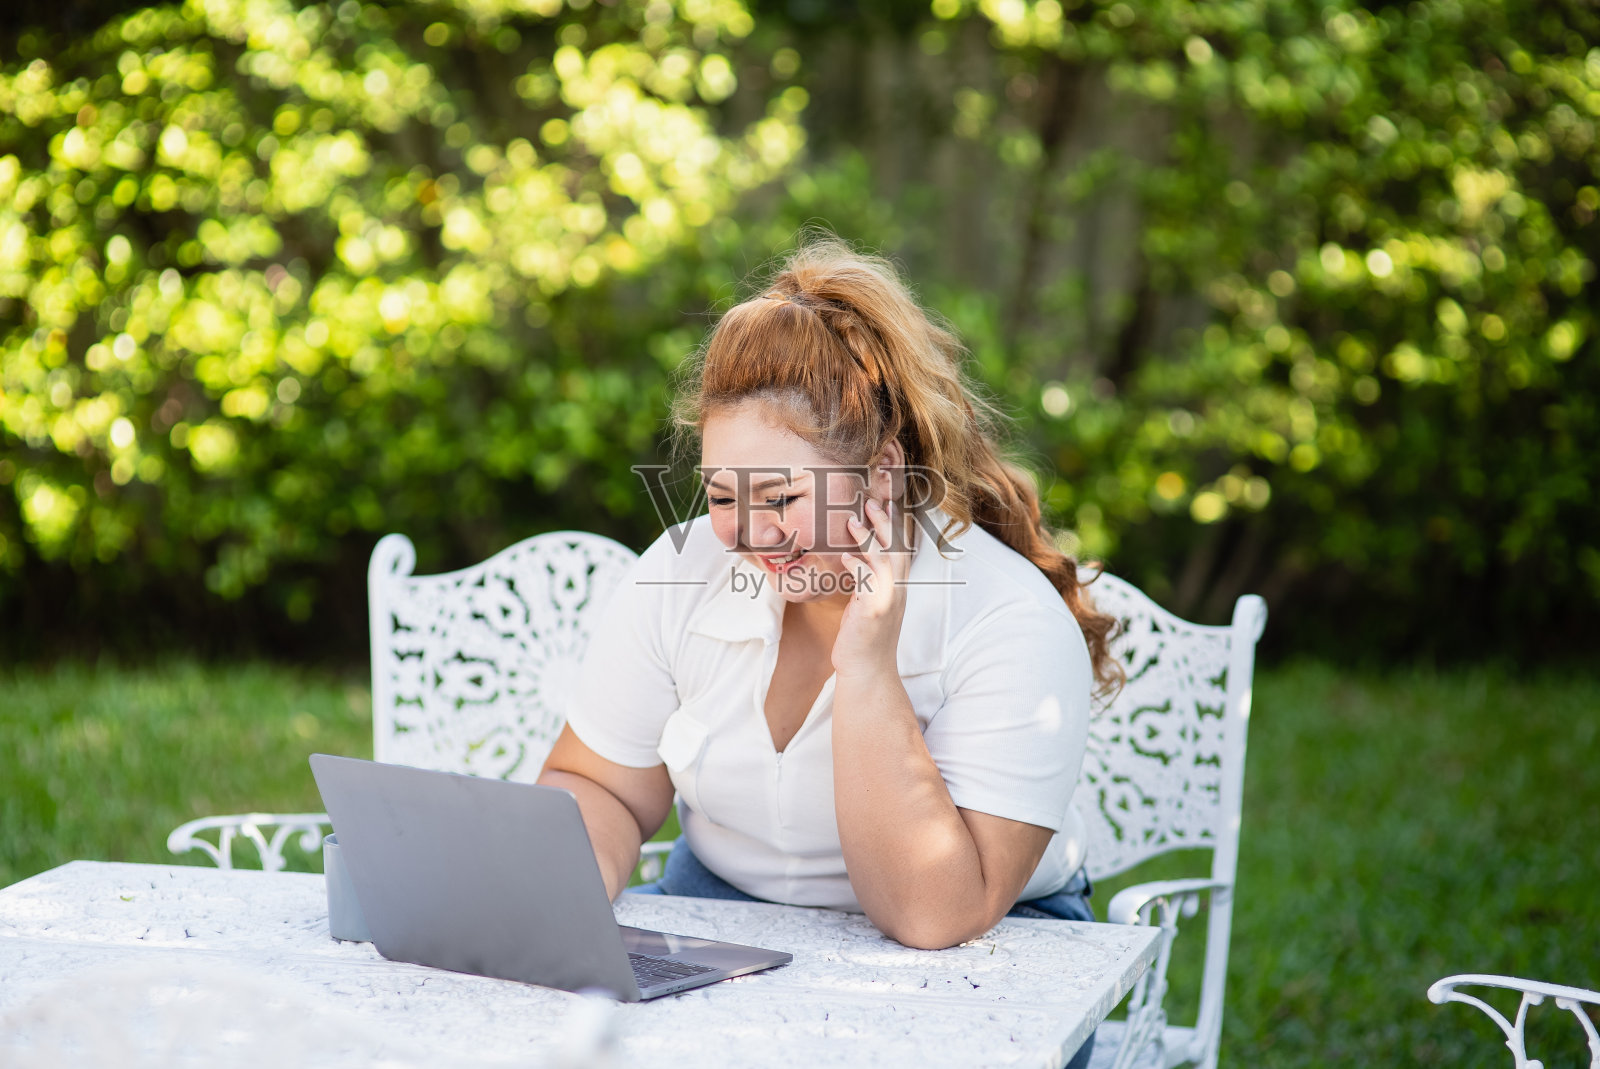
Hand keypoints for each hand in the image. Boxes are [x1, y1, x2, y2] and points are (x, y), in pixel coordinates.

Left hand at [833, 496, 911, 677]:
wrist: (867, 672)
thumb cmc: (863, 639)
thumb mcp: (868, 605)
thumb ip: (866, 583)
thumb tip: (854, 560)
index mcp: (897, 589)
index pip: (901, 550)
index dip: (896, 526)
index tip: (888, 504)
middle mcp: (897, 592)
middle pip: (895, 549)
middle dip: (884, 523)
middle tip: (871, 502)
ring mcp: (887, 601)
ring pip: (882, 561)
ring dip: (868, 539)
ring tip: (852, 520)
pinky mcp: (873, 612)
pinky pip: (867, 582)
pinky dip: (856, 567)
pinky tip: (845, 558)